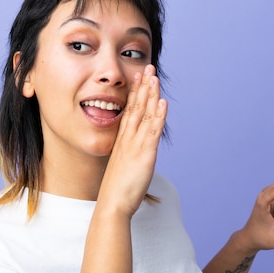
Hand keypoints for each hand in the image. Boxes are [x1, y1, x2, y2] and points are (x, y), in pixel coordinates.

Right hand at [97, 65, 166, 217]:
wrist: (112, 204)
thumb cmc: (116, 190)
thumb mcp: (120, 168)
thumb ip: (127, 157)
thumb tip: (131, 155)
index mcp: (121, 141)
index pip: (128, 112)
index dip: (134, 94)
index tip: (137, 79)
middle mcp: (127, 139)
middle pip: (136, 108)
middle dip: (142, 87)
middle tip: (147, 68)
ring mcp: (135, 145)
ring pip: (144, 115)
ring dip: (150, 94)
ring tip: (155, 76)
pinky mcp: (144, 155)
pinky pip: (152, 131)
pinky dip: (158, 115)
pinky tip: (162, 102)